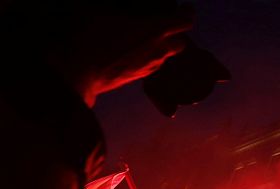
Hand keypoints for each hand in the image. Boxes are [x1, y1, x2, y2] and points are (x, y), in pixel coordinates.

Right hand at [47, 7, 193, 105]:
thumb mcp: (98, 9)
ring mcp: (151, 66)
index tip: (184, 8)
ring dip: (163, 45)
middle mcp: (159, 50)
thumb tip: (114, 3)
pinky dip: (150, 56)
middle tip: (166, 23)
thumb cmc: (90, 37)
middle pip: (181, 42)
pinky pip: (153, 65)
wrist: (80, 72)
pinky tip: (135, 50)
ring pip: (167, 56)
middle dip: (176, 32)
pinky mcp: (140, 77)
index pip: (185, 22)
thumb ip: (112, 4)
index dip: (187, 13)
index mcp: (156, 30)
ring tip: (148, 36)